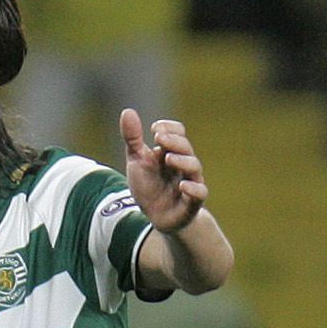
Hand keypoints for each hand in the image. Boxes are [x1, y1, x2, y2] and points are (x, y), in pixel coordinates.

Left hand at [121, 109, 208, 234]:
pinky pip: (199, 194)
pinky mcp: (192, 202)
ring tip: (169, 158)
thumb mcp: (137, 161)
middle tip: (159, 138)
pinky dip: (193, 189)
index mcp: (171, 151)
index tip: (154, 129)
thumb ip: (133, 139)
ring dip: (183, 161)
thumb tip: (127, 111)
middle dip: (174, 142)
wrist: (157, 216)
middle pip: (186, 148)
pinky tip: (182, 186)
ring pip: (194, 168)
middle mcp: (183, 165)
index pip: (178, 133)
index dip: (169, 129)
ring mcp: (190, 182)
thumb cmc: (149, 185)